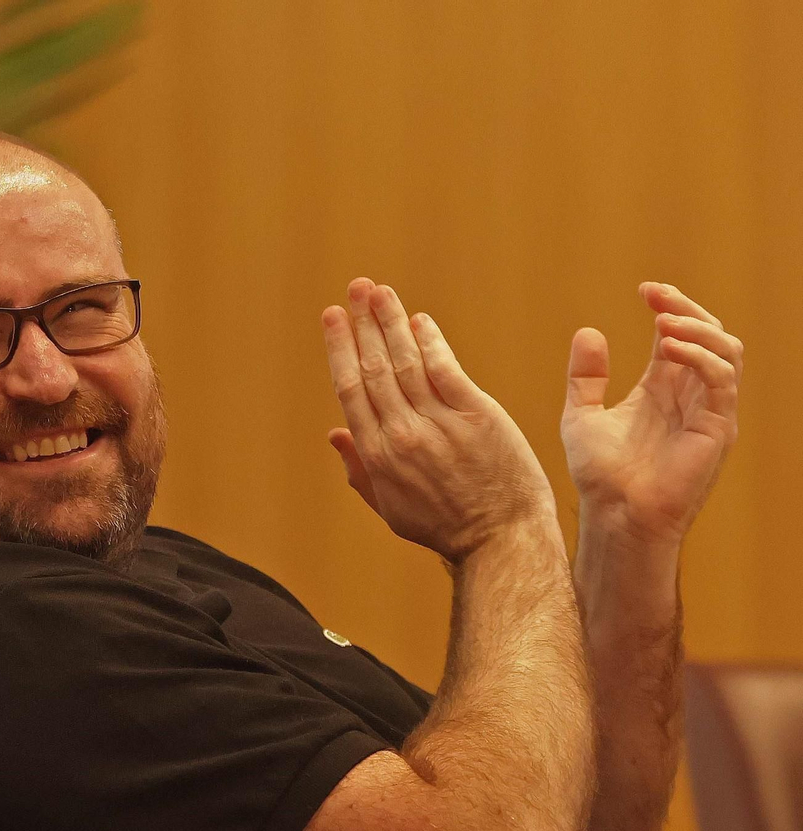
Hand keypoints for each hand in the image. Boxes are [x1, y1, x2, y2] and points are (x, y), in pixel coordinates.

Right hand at [323, 278, 557, 562]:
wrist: (501, 539)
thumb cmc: (445, 527)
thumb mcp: (390, 508)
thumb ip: (359, 470)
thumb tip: (334, 433)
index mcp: (376, 456)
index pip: (351, 390)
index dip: (340, 349)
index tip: (332, 319)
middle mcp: (402, 435)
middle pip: (374, 368)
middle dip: (361, 324)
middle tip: (353, 288)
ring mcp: (438, 423)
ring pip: (405, 362)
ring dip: (390, 321)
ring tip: (379, 291)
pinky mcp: (476, 415)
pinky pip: (445, 369)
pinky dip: (430, 341)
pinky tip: (419, 320)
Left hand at [561, 282, 740, 546]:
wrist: (614, 514)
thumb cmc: (601, 474)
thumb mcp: (582, 415)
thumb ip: (586, 377)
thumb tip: (588, 330)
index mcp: (662, 389)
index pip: (679, 335)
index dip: (669, 307)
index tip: (645, 290)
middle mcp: (689, 395)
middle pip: (709, 335)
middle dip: (686, 309)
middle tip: (657, 295)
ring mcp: (708, 410)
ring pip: (726, 352)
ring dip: (697, 329)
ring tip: (663, 322)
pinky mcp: (717, 427)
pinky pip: (721, 381)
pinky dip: (699, 357)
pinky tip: (668, 349)